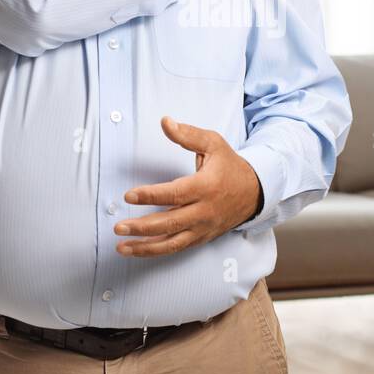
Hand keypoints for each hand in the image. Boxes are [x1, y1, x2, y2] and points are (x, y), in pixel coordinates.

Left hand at [116, 116, 261, 255]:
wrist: (254, 193)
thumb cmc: (230, 166)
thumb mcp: (213, 144)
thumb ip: (188, 134)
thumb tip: (165, 122)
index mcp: (206, 186)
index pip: (175, 194)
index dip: (150, 195)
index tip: (129, 196)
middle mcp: (204, 211)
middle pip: (170, 223)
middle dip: (142, 227)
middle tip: (119, 227)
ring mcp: (203, 227)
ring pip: (172, 242)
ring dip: (145, 247)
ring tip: (122, 246)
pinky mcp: (201, 237)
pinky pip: (177, 248)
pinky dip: (156, 251)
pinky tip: (138, 250)